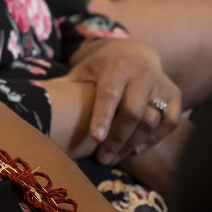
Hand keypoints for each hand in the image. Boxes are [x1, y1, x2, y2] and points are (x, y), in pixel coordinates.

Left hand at [66, 40, 180, 164]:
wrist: (134, 52)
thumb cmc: (100, 69)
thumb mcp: (82, 70)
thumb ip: (66, 86)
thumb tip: (35, 100)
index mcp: (115, 66)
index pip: (110, 92)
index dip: (103, 116)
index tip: (95, 138)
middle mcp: (141, 74)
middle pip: (133, 112)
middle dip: (117, 139)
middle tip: (102, 158)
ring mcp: (160, 84)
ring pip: (152, 120)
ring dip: (133, 144)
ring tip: (114, 157)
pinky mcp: (175, 95)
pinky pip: (170, 123)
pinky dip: (155, 139)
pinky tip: (136, 149)